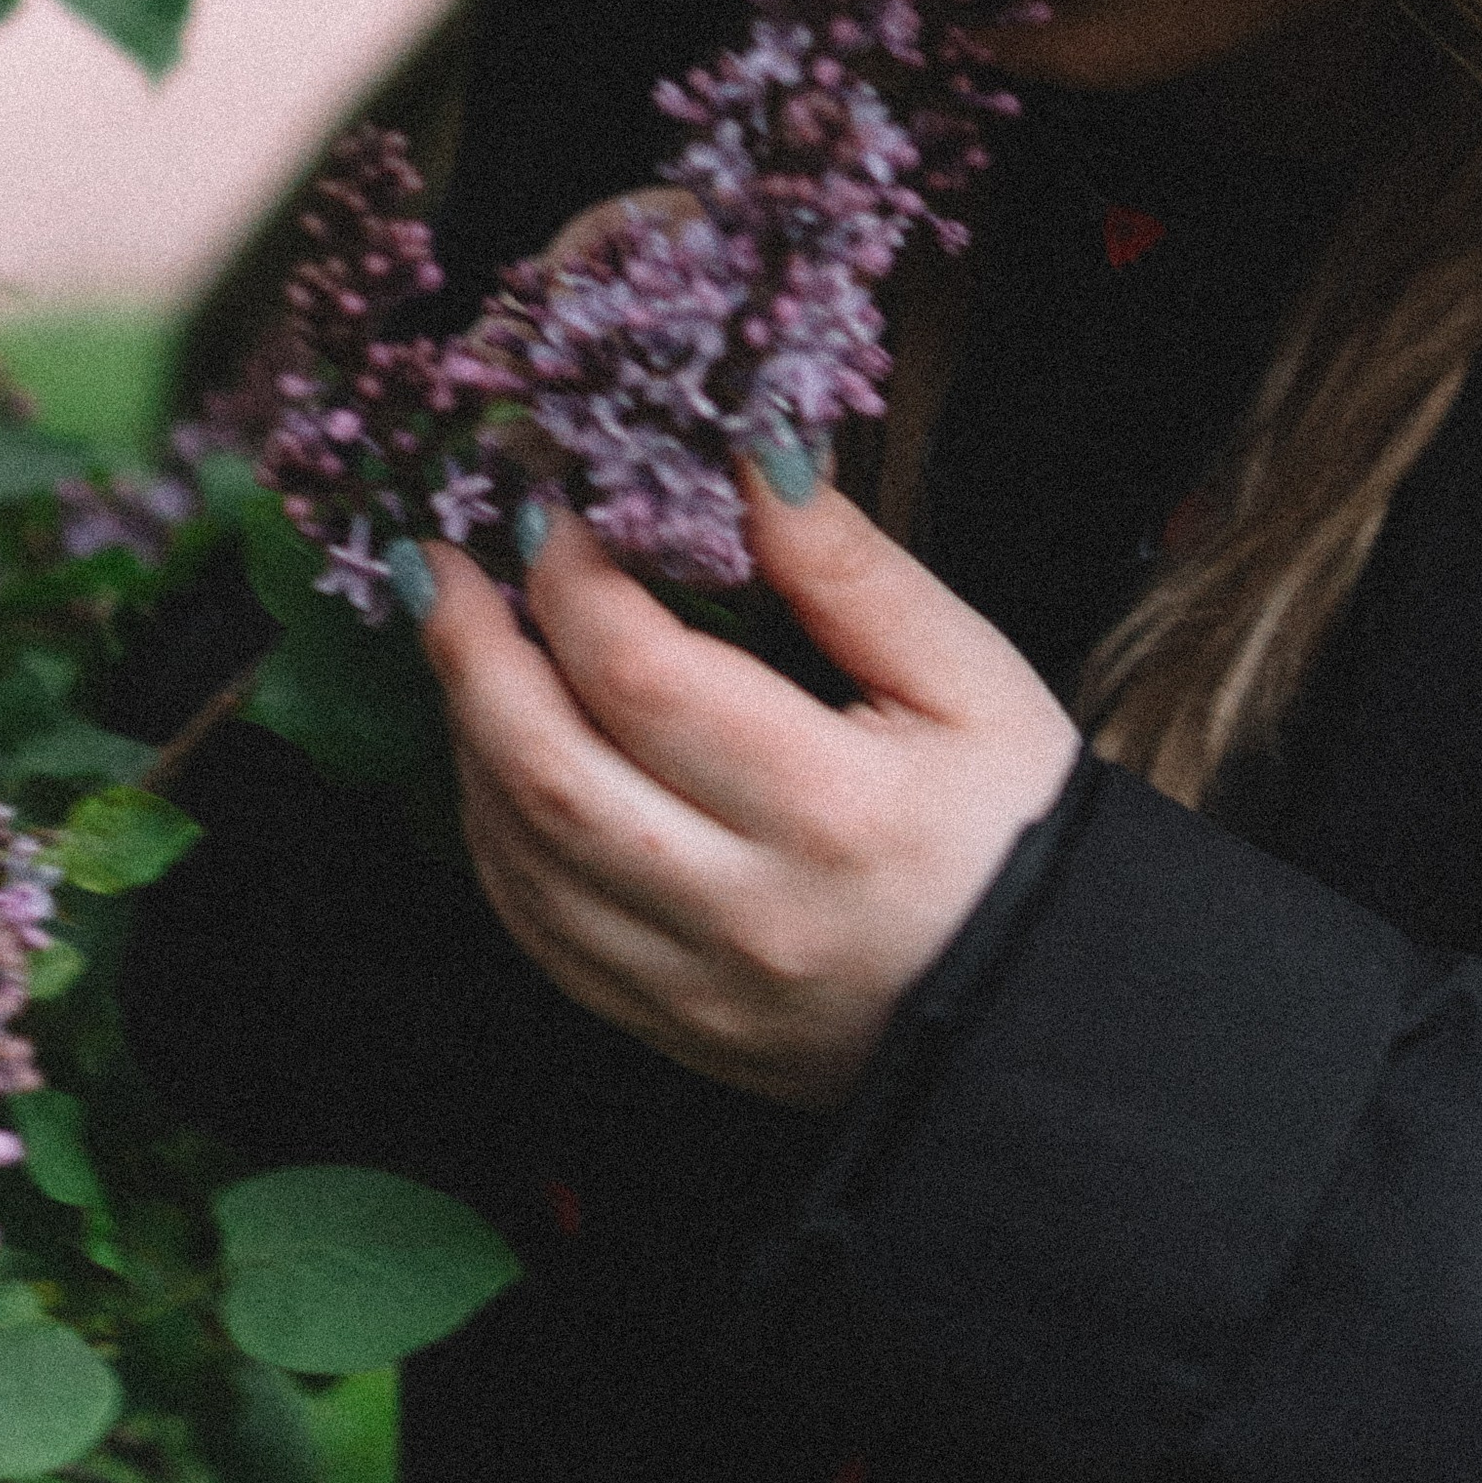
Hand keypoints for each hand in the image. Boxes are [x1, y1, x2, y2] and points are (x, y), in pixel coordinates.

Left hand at [416, 459, 1081, 1113]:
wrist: (1045, 1011)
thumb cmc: (1016, 828)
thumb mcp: (968, 675)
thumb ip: (850, 568)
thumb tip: (750, 454)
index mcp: (829, 805)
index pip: (644, 677)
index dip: (572, 582)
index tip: (548, 513)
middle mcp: (743, 906)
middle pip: (547, 772)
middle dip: (468, 655)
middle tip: (435, 567)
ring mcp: (695, 984)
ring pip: (520, 859)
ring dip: (469, 742)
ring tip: (464, 647)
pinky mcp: (670, 1027)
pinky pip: (536, 934)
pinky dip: (492, 838)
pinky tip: (497, 764)